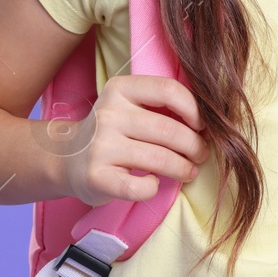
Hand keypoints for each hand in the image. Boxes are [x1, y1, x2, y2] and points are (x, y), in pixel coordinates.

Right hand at [54, 74, 209, 206]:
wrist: (67, 158)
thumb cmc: (112, 132)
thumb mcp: (129, 105)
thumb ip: (160, 105)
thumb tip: (210, 120)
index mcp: (120, 89)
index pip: (169, 90)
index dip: (195, 110)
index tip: (202, 126)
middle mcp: (108, 114)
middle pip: (169, 130)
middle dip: (195, 146)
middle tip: (201, 154)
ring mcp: (100, 146)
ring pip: (160, 159)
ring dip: (183, 168)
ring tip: (189, 171)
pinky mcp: (97, 177)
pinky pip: (141, 186)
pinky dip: (154, 187)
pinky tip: (153, 183)